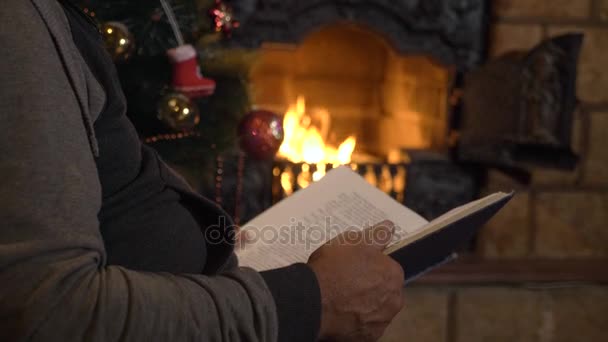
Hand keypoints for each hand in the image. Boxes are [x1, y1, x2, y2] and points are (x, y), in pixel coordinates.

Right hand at [308, 221, 404, 340]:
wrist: (311, 302)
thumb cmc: (332, 269)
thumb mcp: (352, 241)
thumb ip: (375, 235)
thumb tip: (389, 227)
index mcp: (393, 275)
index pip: (388, 269)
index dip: (370, 266)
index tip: (354, 266)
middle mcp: (394, 301)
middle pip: (384, 291)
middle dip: (369, 287)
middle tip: (345, 282)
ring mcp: (380, 322)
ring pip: (375, 310)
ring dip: (363, 305)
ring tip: (339, 298)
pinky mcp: (366, 338)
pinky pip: (363, 326)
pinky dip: (354, 321)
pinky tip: (339, 312)